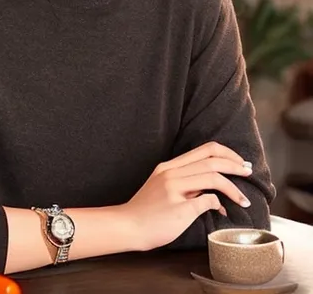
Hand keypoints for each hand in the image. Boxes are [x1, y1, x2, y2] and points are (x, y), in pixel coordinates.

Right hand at [121, 142, 252, 250]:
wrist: (127, 226)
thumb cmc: (145, 210)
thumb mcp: (162, 187)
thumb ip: (184, 183)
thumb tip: (211, 193)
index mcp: (169, 166)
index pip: (205, 149)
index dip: (227, 153)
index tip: (239, 162)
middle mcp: (172, 173)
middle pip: (212, 159)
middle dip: (235, 165)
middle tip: (248, 173)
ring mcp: (175, 189)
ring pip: (213, 177)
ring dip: (233, 187)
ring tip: (244, 199)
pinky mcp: (179, 208)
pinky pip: (207, 200)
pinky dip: (220, 204)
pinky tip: (223, 211)